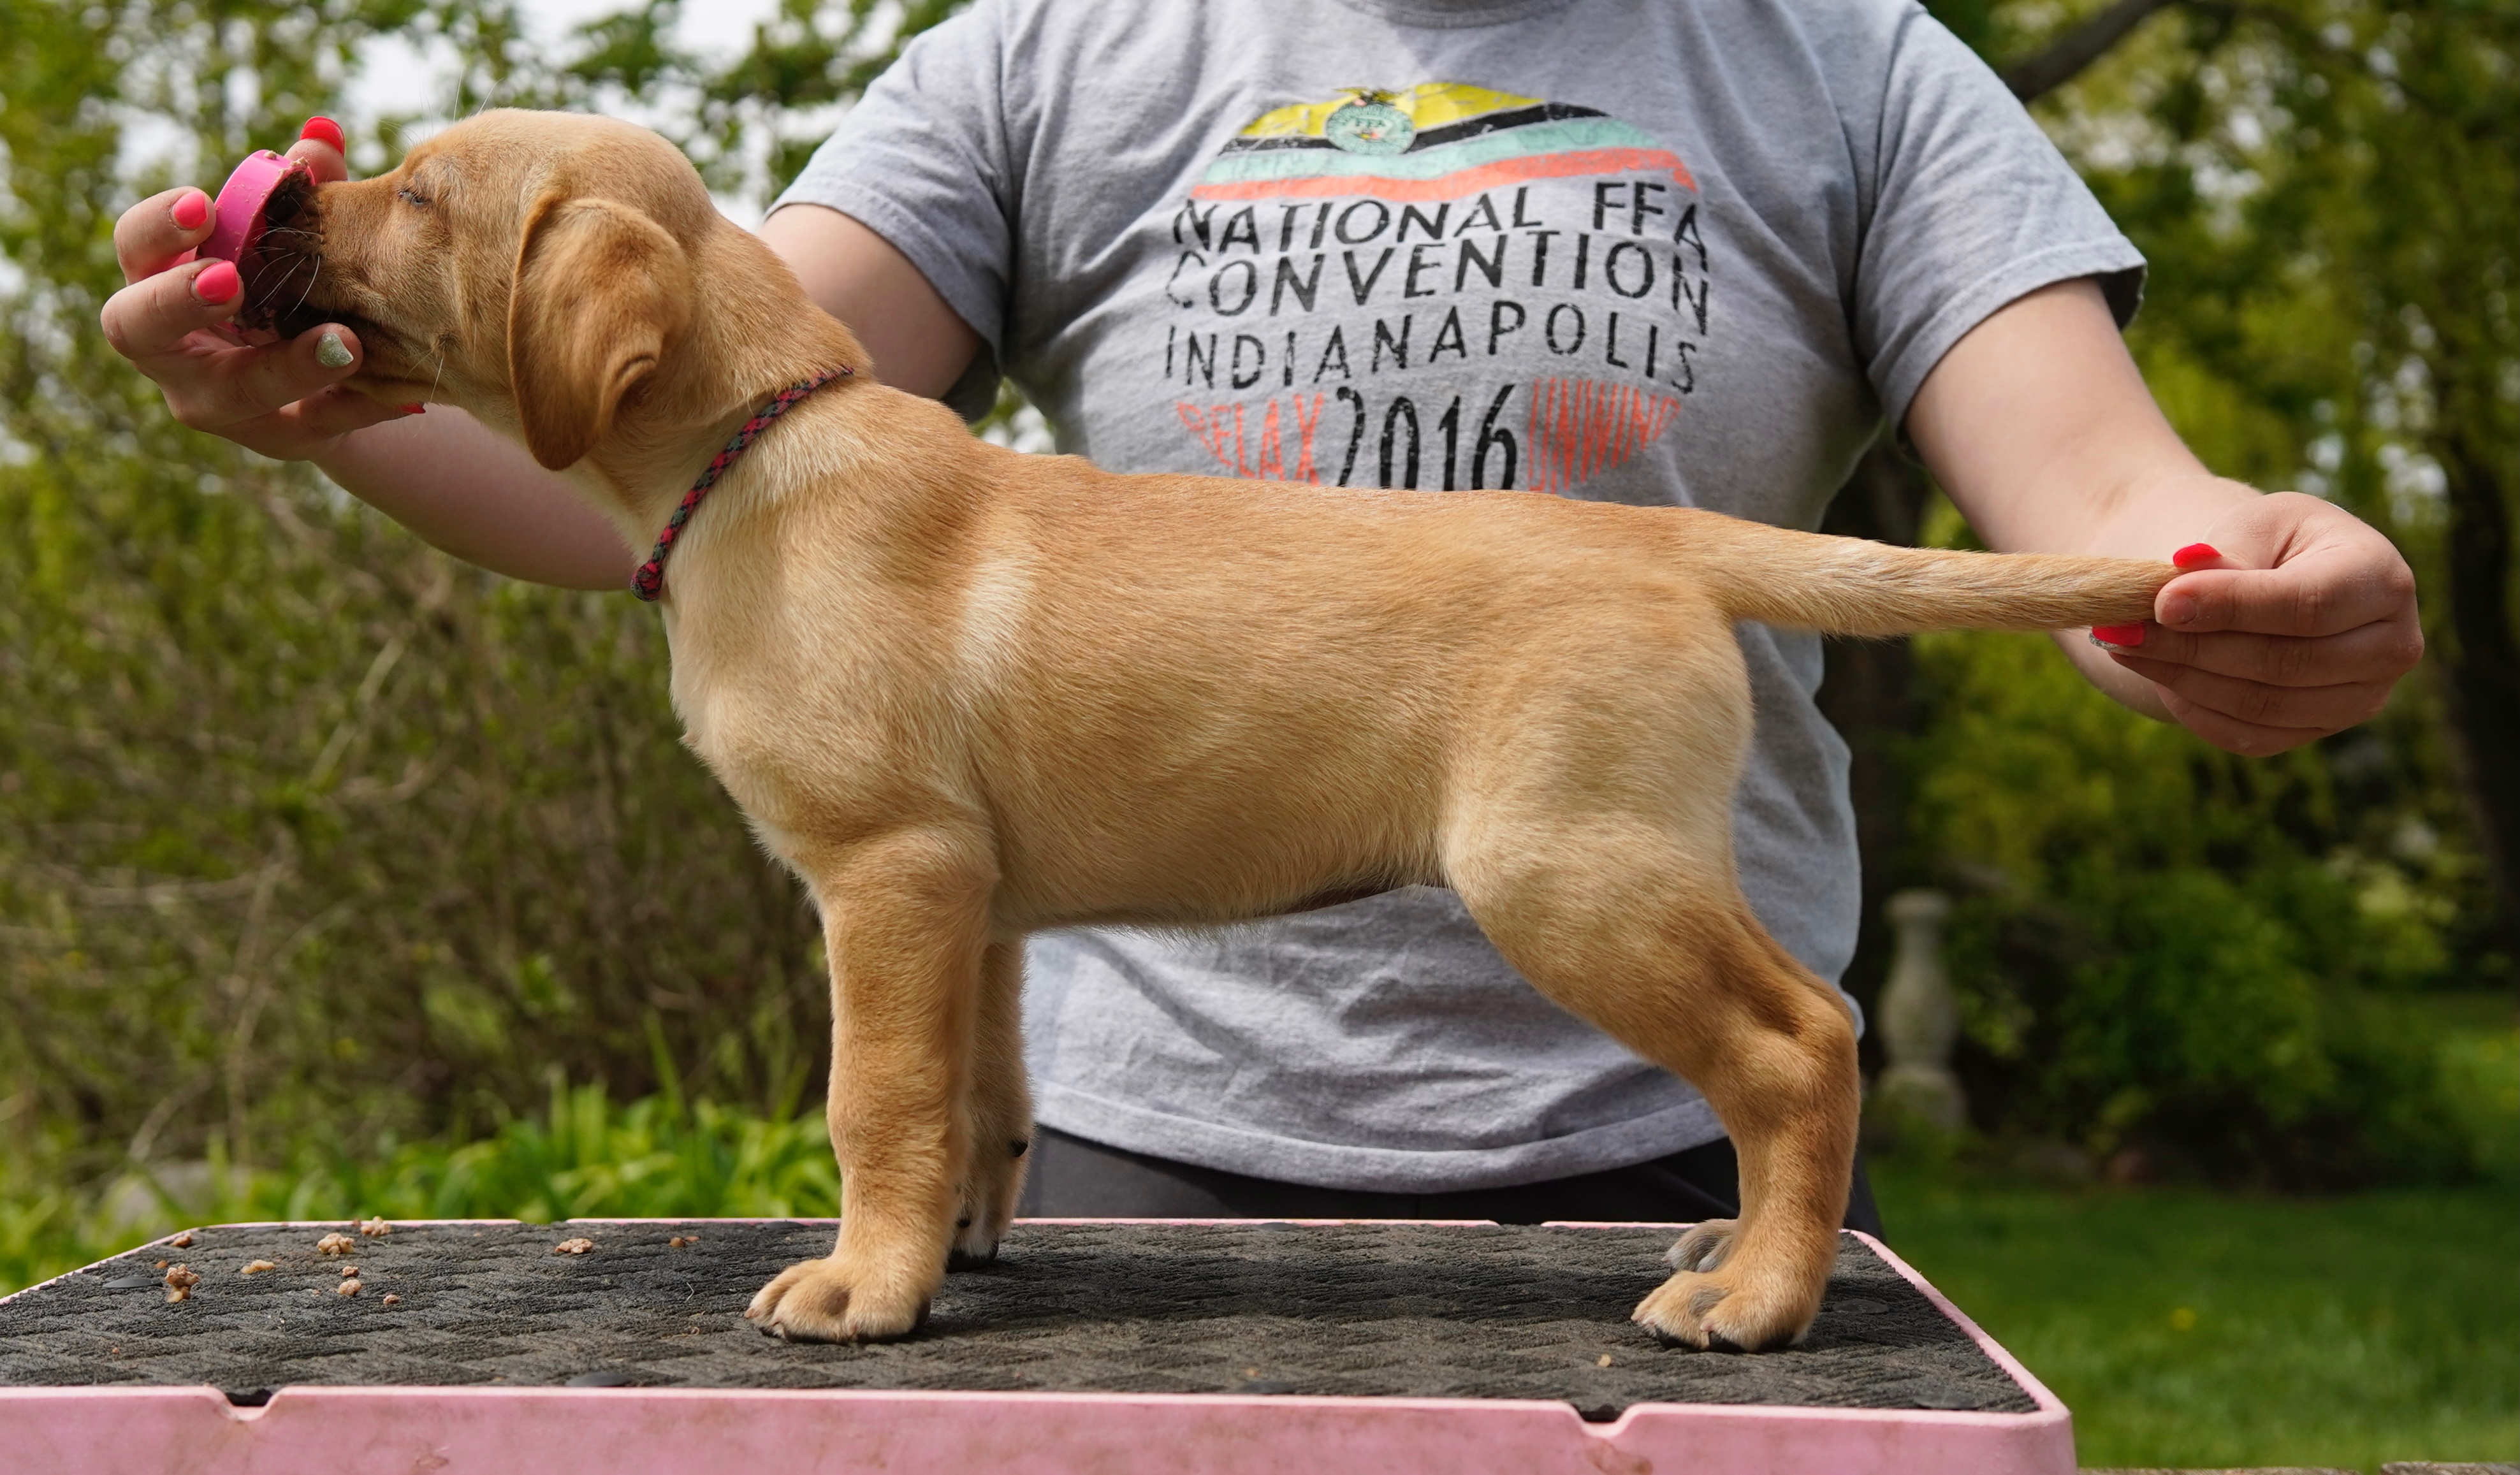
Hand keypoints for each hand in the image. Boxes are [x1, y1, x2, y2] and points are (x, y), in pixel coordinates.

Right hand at [98, 117, 414, 459]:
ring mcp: (216, 401)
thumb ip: (302, 191)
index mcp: (163, 279)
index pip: (134, 249)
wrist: (339, 371)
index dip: (156, 228)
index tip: (201, 203)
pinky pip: (312, 426)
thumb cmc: (296, 280)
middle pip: (136, 328)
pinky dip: (357, 404)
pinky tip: (399, 391)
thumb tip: (320, 137)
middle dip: (177, 302)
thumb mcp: (296, 237)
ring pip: (228, 394)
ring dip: (284, 366)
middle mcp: (172, 347)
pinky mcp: (277, 438)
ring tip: (344, 341)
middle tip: (230, 280)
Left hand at [2091, 491, 2422, 754]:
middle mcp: (2390, 645)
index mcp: (2382, 577)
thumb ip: (2227, 551)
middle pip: (2284, 663)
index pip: (2307, 605)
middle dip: (2192, 647)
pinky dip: (2196, 709)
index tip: (2161, 602)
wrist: (2274, 580)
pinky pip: (2253, 736)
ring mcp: (2361, 696)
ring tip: (2123, 646)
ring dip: (2182, 678)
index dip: (2231, 607)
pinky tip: (2159, 675)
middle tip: (2120, 629)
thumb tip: (2186, 572)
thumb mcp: (2254, 525)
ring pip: (2263, 705)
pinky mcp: (2322, 729)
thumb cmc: (2265, 544)